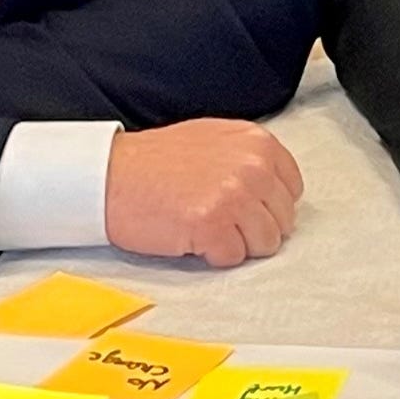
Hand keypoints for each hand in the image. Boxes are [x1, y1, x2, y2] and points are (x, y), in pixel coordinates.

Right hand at [104, 120, 303, 265]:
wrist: (108, 176)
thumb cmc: (154, 162)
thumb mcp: (212, 140)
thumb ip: (249, 159)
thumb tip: (276, 189)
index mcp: (257, 143)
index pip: (292, 189)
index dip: (266, 205)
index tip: (242, 207)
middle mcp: (252, 166)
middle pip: (283, 220)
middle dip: (253, 227)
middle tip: (217, 219)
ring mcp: (234, 196)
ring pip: (266, 243)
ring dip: (236, 243)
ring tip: (204, 226)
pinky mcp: (213, 225)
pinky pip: (233, 258)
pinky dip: (212, 255)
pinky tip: (190, 236)